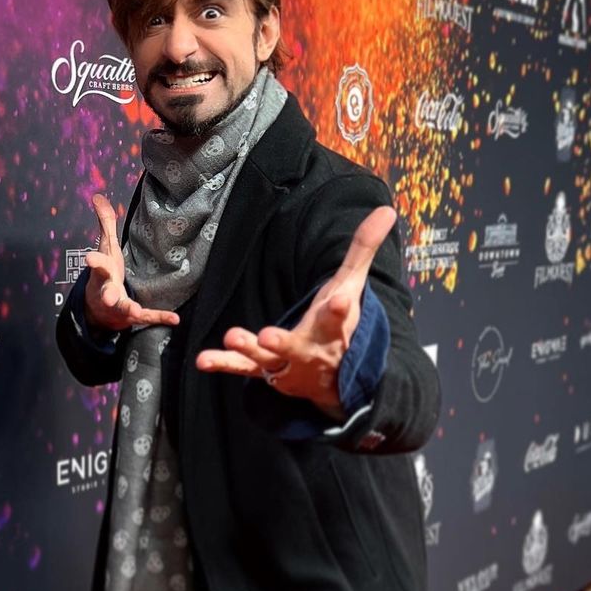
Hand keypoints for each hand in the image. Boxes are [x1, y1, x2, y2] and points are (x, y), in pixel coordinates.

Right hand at [83, 194, 179, 331]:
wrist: (100, 308)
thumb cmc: (106, 273)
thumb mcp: (106, 247)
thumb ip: (104, 223)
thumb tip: (97, 195)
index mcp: (103, 272)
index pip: (98, 264)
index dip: (94, 260)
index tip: (88, 258)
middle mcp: (108, 290)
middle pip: (106, 291)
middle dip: (107, 294)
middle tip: (108, 297)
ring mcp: (120, 305)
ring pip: (124, 308)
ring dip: (129, 310)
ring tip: (134, 311)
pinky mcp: (133, 317)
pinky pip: (147, 318)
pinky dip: (160, 318)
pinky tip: (175, 320)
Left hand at [195, 206, 395, 408]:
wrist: (336, 379)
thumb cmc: (341, 327)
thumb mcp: (351, 287)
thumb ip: (362, 250)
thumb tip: (387, 210)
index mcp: (333, 328)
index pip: (338, 316)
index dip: (339, 309)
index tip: (340, 300)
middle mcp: (310, 349)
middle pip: (297, 345)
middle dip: (284, 342)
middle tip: (269, 336)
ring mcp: (285, 363)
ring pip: (267, 358)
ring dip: (250, 349)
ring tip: (233, 337)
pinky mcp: (266, 371)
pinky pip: (243, 367)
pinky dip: (224, 363)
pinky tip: (203, 359)